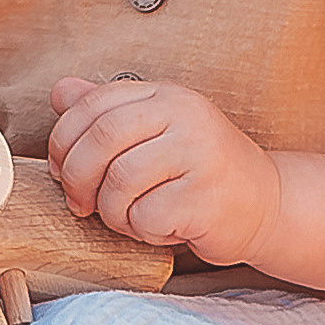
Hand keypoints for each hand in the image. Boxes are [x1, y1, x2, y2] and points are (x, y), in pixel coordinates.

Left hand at [45, 79, 280, 270]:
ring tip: (131, 216)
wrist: (266, 205)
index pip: (94, 104)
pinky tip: (163, 227)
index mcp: (166, 95)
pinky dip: (142, 231)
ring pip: (119, 182)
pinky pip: (145, 216)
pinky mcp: (205, 197)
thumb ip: (108, 111)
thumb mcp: (156, 132)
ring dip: (112, 211)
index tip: (61, 169)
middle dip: (77, 178)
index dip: (63, 140)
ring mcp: (198, 154)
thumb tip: (59, 92)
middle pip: (101, 139)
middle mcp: (185, 116)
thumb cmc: (201, 171)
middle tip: (80, 203)